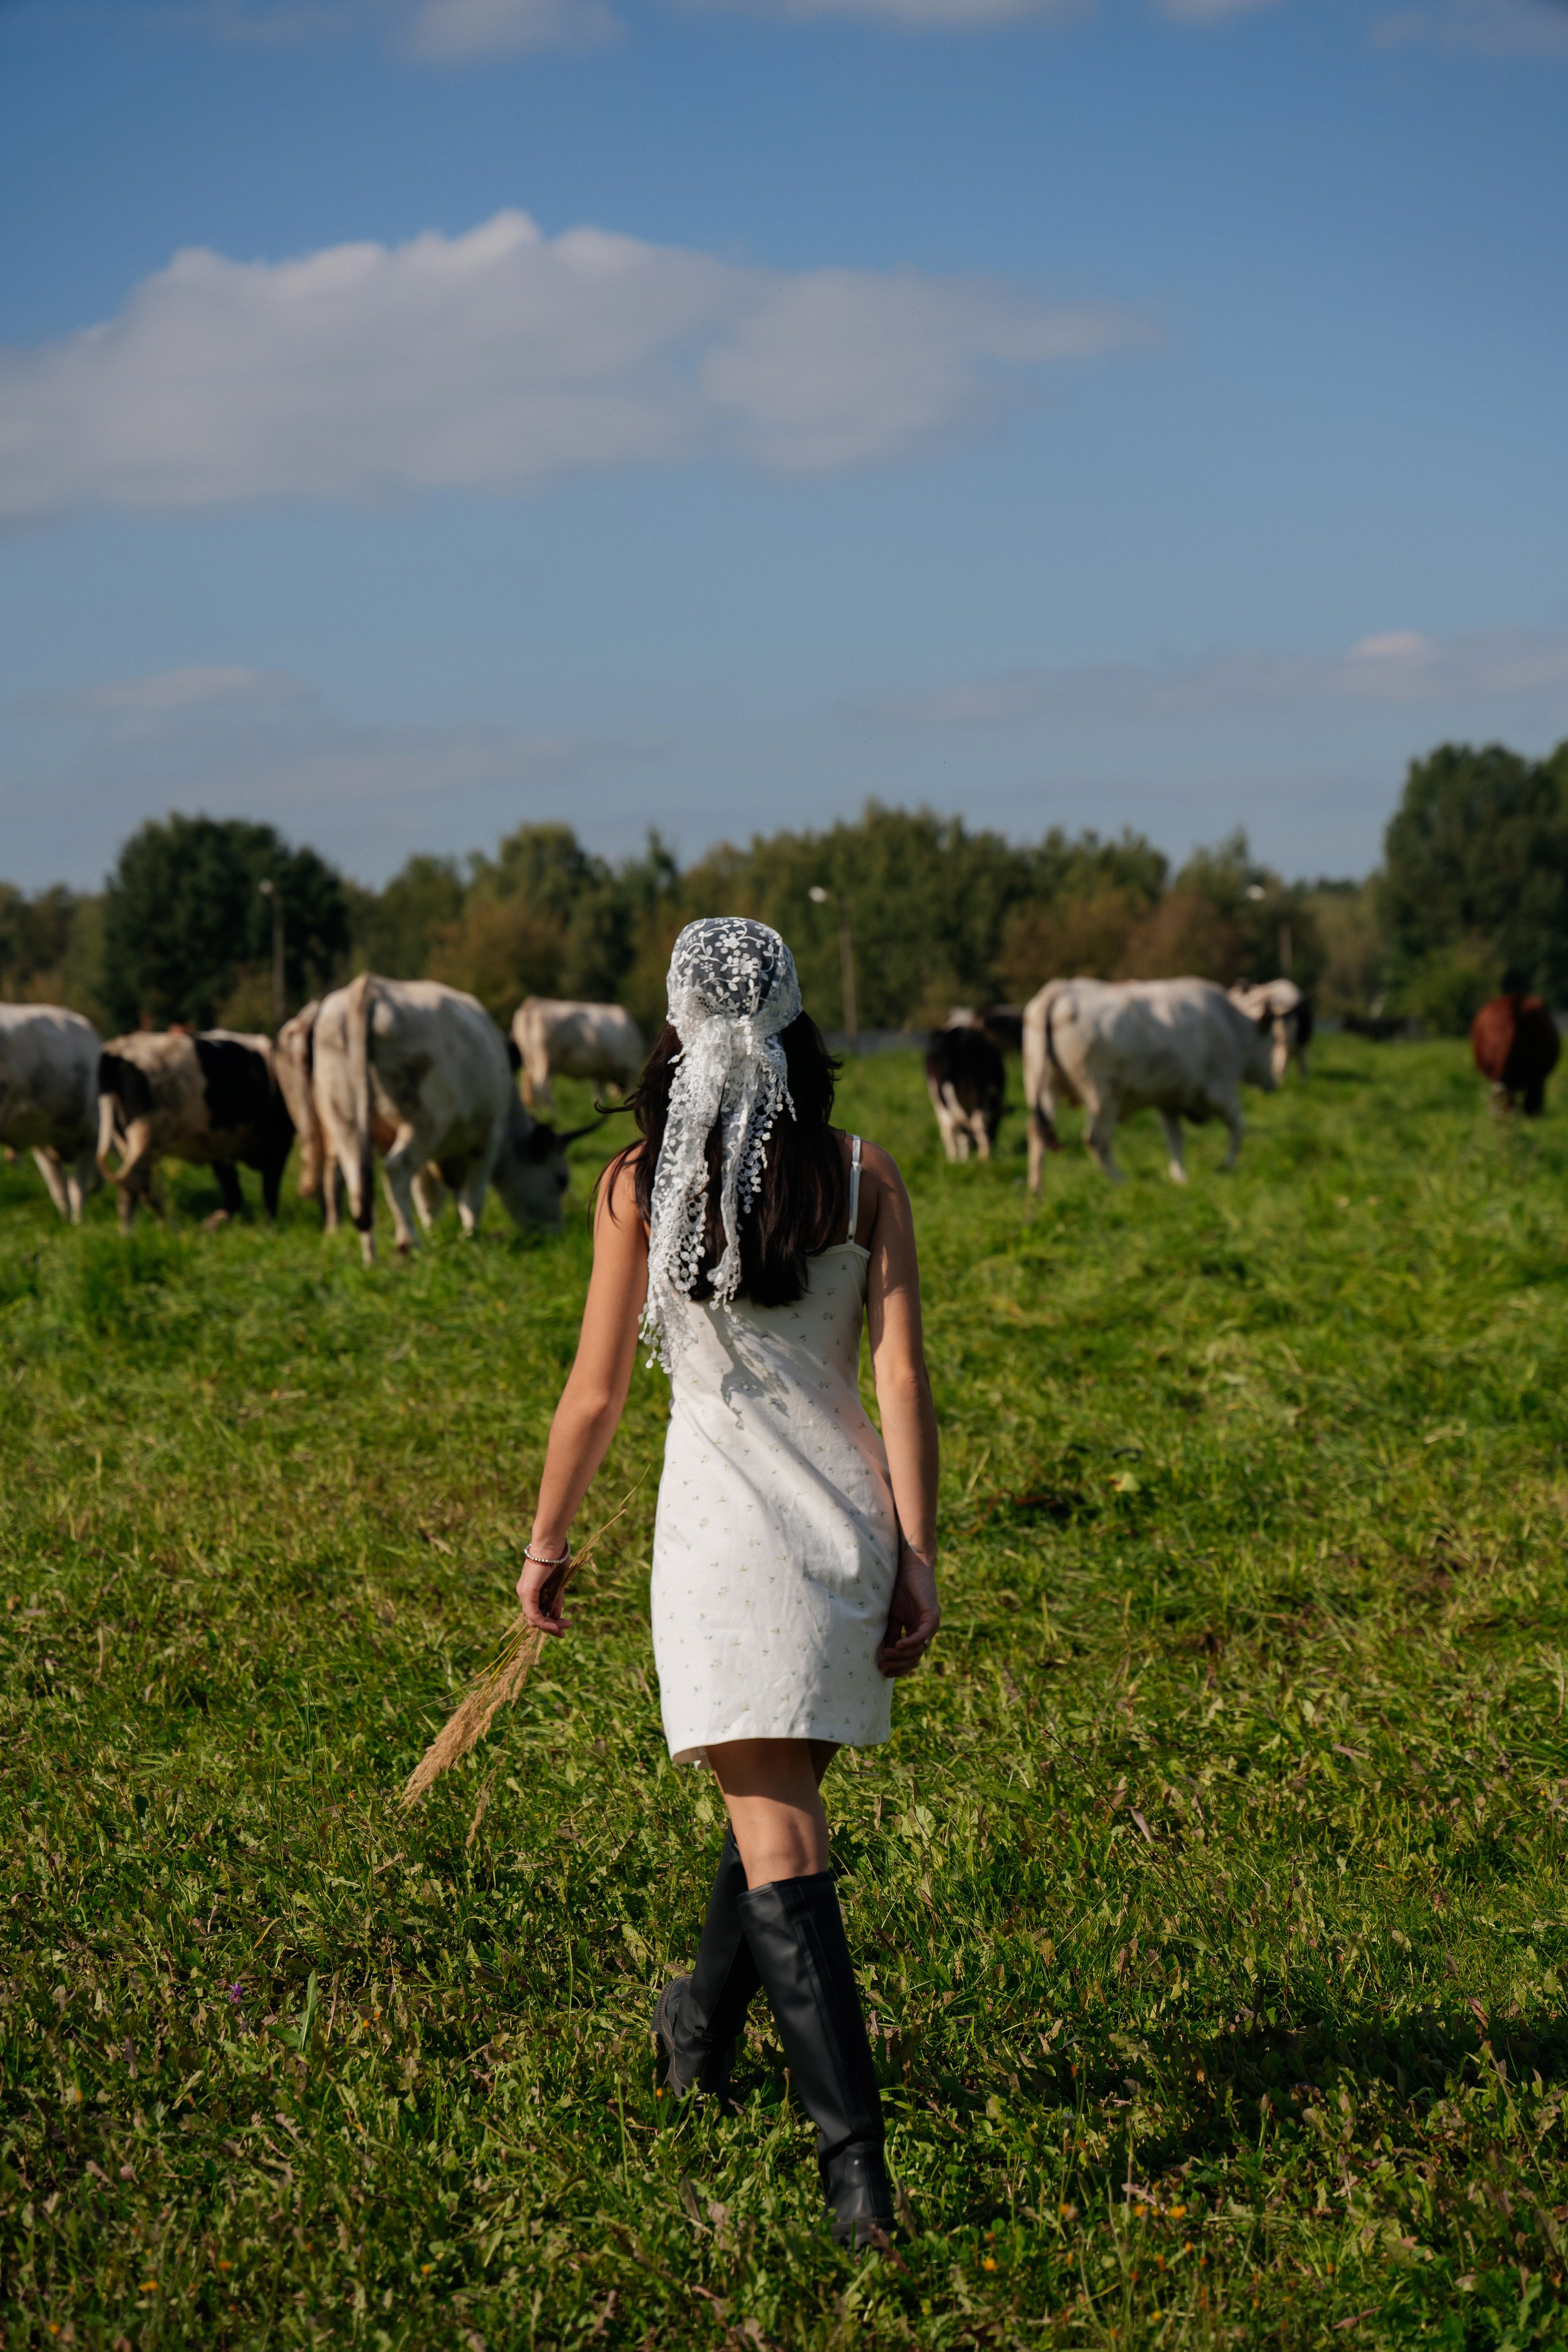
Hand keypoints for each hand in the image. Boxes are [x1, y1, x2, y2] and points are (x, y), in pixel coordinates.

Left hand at [517, 1545, 571, 1637]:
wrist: (551, 1543)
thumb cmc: (557, 1557)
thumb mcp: (559, 1583)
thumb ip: (556, 1599)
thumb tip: (557, 1617)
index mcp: (530, 1589)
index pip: (536, 1613)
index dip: (549, 1623)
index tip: (564, 1626)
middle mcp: (523, 1593)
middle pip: (534, 1619)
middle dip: (550, 1628)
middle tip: (564, 1632)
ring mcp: (524, 1593)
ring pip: (534, 1620)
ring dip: (550, 1626)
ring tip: (565, 1627)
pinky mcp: (527, 1592)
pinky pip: (534, 1614)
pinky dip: (545, 1622)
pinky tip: (556, 1625)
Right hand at [877, 1546, 939, 1678]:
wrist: (910, 1568)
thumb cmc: (901, 1589)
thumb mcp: (893, 1617)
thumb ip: (892, 1634)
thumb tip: (884, 1654)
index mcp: (918, 1632)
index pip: (911, 1657)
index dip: (898, 1666)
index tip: (883, 1670)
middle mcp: (927, 1631)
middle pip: (915, 1657)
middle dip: (898, 1664)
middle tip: (882, 1666)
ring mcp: (931, 1625)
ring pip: (919, 1649)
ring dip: (902, 1655)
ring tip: (886, 1654)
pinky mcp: (932, 1616)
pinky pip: (922, 1635)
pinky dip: (910, 1642)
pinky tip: (897, 1645)